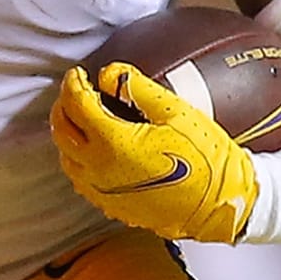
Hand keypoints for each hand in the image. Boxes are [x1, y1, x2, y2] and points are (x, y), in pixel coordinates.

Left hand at [51, 62, 258, 244]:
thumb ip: (138, 88)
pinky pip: (79, 178)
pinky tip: (90, 149)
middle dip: (63, 106)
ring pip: (66, 156)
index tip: (78, 74)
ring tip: (79, 118)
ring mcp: (102, 190)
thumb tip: (112, 74)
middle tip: (74, 91)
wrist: (219, 205)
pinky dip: (76, 158)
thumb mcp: (176, 112)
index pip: (77, 104)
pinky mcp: (110, 205)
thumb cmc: (205, 162)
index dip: (73, 83)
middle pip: (61, 130)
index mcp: (114, 142)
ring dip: (66, 134)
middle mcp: (99, 169)